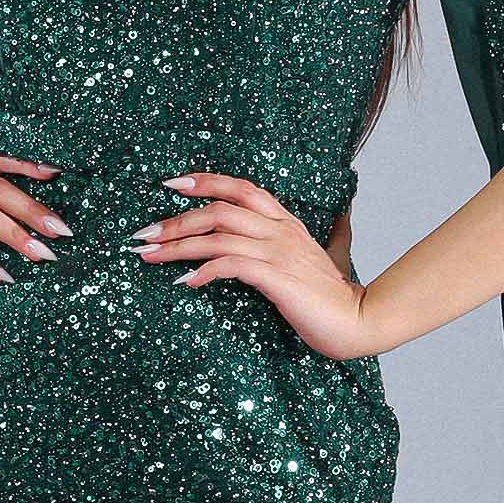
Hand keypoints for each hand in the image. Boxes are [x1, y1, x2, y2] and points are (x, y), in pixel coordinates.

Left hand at [131, 173, 378, 360]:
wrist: (360, 321)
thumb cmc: (334, 296)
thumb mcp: (321, 257)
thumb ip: (317, 239)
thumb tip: (333, 220)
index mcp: (286, 223)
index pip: (241, 188)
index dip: (206, 181)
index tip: (171, 183)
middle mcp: (280, 231)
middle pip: (219, 210)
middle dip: (176, 220)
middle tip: (144, 234)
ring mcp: (279, 253)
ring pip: (218, 236)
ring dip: (178, 245)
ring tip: (149, 256)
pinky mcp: (276, 279)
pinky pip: (231, 265)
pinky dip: (203, 270)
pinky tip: (185, 282)